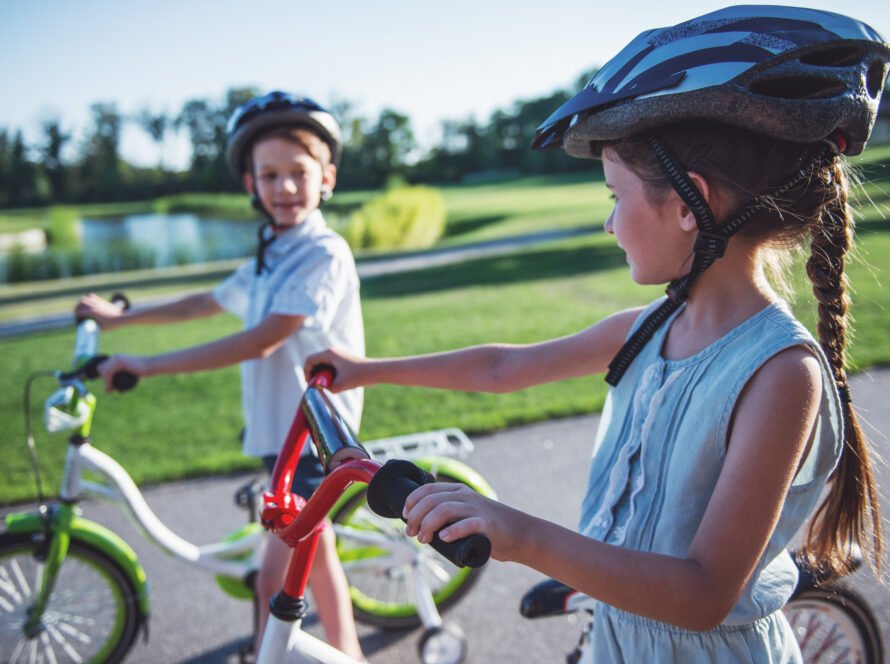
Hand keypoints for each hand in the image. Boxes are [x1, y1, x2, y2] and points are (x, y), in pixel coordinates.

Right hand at [75, 294, 125, 329]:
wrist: (121, 318)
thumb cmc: (111, 325)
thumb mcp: (100, 329)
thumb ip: (93, 328)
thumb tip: (87, 330)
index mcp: (92, 312)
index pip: (79, 313)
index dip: (76, 317)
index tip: (77, 321)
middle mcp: (93, 306)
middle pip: (80, 304)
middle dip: (76, 308)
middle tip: (77, 313)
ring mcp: (97, 302)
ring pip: (85, 298)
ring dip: (81, 303)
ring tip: (82, 308)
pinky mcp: (101, 301)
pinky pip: (91, 296)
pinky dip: (88, 299)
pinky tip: (89, 304)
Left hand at [98, 354, 149, 391]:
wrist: (151, 365)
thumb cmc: (144, 368)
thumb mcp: (132, 370)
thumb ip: (126, 372)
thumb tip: (121, 381)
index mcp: (116, 357)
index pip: (102, 366)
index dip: (103, 376)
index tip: (108, 385)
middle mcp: (115, 357)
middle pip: (101, 369)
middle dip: (104, 380)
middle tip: (109, 389)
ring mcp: (117, 359)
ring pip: (104, 373)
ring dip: (105, 383)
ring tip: (110, 391)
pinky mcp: (120, 363)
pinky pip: (108, 374)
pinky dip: (107, 383)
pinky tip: (110, 389)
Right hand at [304, 348, 367, 392]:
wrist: (375, 371)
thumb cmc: (358, 376)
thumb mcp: (340, 385)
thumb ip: (326, 388)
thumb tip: (319, 390)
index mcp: (329, 353)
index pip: (309, 360)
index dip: (306, 372)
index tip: (309, 384)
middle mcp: (331, 352)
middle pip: (314, 362)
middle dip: (312, 374)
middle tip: (315, 387)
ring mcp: (336, 355)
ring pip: (321, 365)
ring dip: (320, 375)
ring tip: (325, 386)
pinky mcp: (341, 361)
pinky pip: (328, 367)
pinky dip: (327, 375)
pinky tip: (333, 383)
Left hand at [402, 482, 525, 561]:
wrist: (519, 533)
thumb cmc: (487, 527)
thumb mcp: (465, 512)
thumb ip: (447, 514)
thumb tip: (419, 525)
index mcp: (458, 491)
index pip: (428, 489)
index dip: (412, 501)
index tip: (404, 516)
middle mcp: (466, 496)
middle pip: (432, 500)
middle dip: (415, 517)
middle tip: (410, 533)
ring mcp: (476, 509)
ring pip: (444, 510)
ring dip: (428, 525)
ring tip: (422, 539)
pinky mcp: (487, 524)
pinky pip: (467, 524)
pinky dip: (452, 531)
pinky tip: (443, 538)